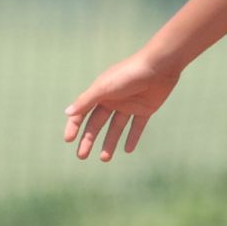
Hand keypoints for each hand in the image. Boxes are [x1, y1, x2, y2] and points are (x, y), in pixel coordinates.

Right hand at [65, 49, 179, 161]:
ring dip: (109, 142)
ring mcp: (129, 105)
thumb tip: (67, 113)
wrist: (159, 66)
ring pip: (116, 128)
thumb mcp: (104, 88)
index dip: (74, 126)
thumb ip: (86, 101)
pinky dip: (132, 138)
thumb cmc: (128, 74)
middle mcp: (113, 100)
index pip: (83, 112)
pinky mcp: (145, 109)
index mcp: (100, 93)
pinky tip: (127, 150)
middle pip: (97, 123)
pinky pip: (137, 127)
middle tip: (81, 156)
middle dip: (88, 139)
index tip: (68, 140)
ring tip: (104, 159)